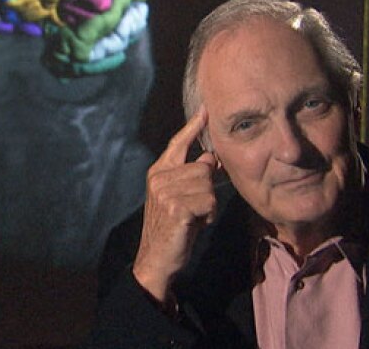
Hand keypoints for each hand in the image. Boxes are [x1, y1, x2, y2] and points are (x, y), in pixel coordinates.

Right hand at [132, 107, 219, 302]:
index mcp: (158, 171)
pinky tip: (195, 224)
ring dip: (209, 205)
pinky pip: (209, 201)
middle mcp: (159, 177)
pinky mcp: (176, 207)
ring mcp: (165, 191)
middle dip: (208, 190)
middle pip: (204, 167)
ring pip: (208, 184)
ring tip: (194, 217)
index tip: (205, 108)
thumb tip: (212, 158)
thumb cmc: (173, 228)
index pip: (179, 143)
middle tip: (195, 209)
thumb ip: (192, 176)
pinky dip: (209, 215)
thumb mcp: (180, 197)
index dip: (193, 126)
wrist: (156, 260)